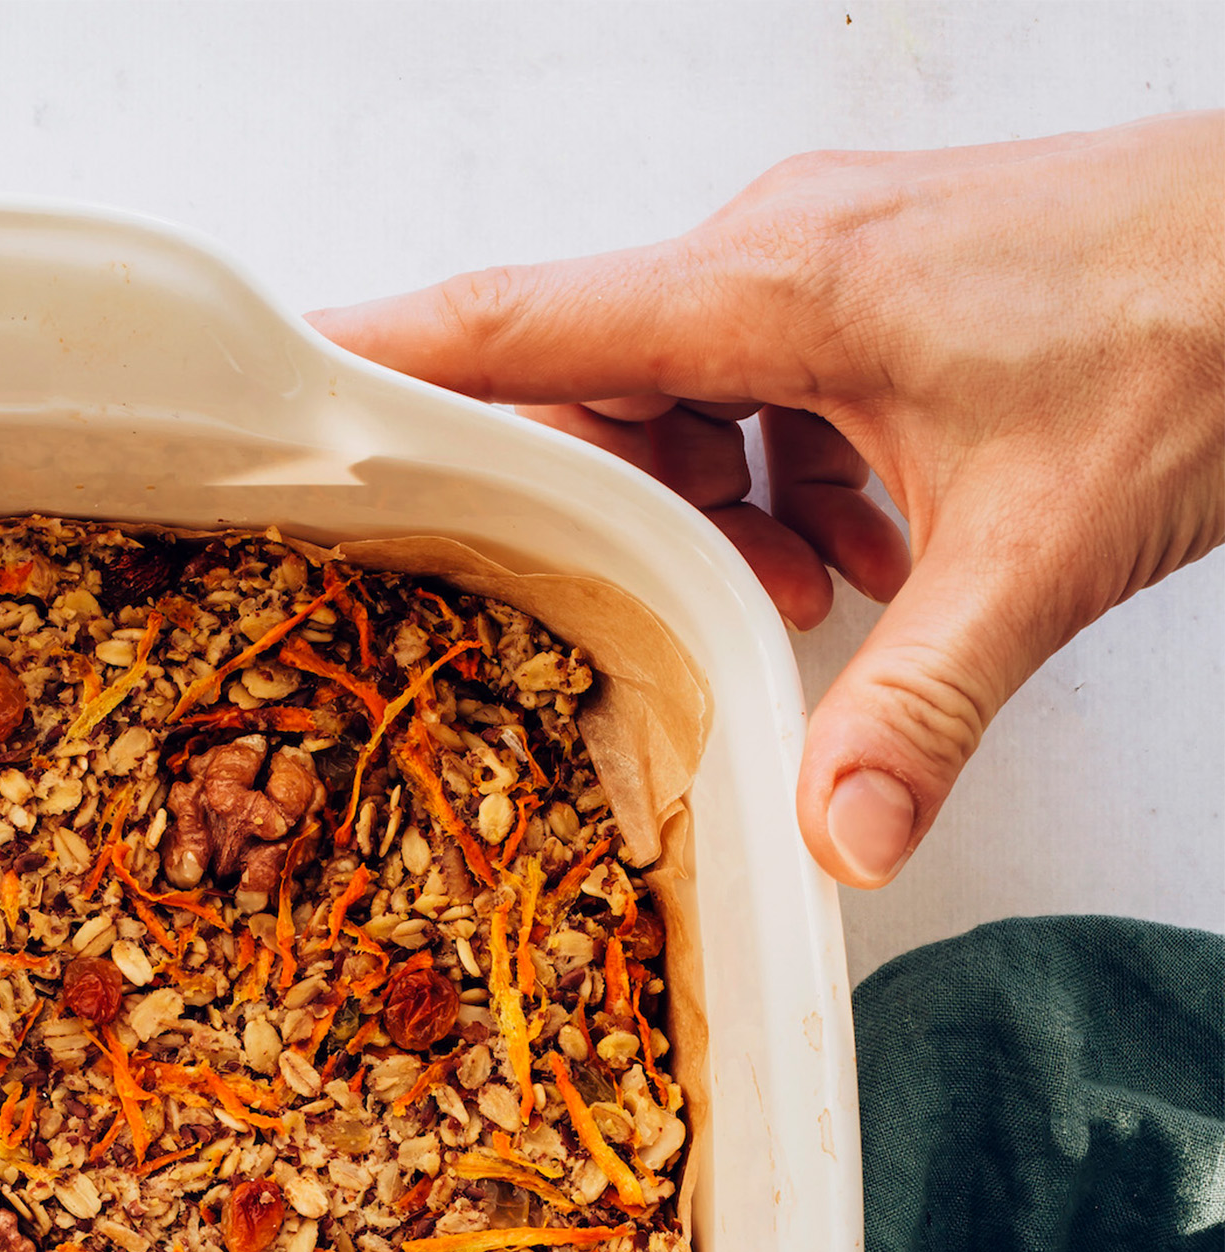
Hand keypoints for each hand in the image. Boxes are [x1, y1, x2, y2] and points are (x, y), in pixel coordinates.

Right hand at [311, 114, 1224, 888]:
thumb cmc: (1201, 326)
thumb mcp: (1042, 550)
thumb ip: (925, 703)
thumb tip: (832, 841)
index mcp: (777, 289)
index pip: (520, 319)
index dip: (382, 356)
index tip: (270, 394)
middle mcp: (780, 259)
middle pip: (589, 380)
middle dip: (579, 502)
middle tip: (569, 605)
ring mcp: (831, 267)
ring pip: (684, 395)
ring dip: (707, 508)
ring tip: (793, 595)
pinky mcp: (882, 293)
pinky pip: (770, 391)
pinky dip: (784, 482)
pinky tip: (861, 556)